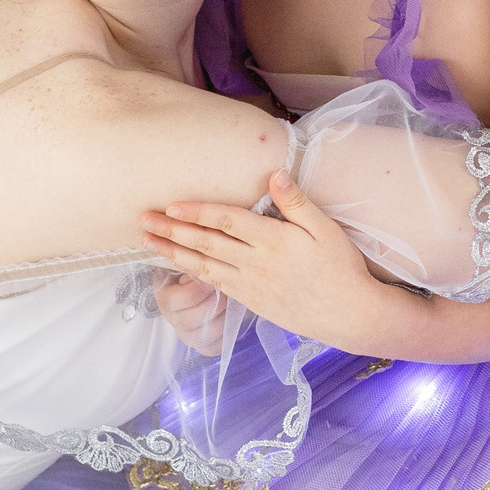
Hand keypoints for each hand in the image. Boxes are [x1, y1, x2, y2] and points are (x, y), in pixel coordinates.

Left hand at [142, 172, 422, 354]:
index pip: (227, 221)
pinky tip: (177, 264)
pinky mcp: (249, 300)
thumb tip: (274, 174)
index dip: (197, 212)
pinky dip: (191, 272)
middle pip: (206, 243)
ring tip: (148, 242)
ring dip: (172, 252)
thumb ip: (296, 202)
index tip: (171, 205)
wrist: (348, 315)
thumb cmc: (341, 267)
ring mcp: (250, 285)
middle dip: (172, 231)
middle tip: (142, 220)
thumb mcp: (326, 229)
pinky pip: (213, 283)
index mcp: (273, 241)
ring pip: (203, 265)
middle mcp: (255, 263)